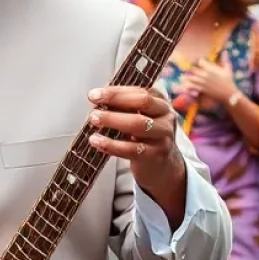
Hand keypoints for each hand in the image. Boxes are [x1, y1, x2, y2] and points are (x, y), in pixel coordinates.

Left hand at [87, 86, 186, 225]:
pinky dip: (112, 145)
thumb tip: (94, 96)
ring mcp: (163, 138)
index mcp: (161, 102)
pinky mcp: (156, 158)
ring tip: (92, 122)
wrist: (165, 170)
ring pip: (138, 125)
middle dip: (115, 103)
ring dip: (113, 122)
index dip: (117, 90)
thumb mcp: (139, 116)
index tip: (95, 93)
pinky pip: (133, 150)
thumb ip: (125, 104)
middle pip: (142, 104)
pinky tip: (96, 143)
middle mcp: (166, 118)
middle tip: (92, 106)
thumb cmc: (143, 135)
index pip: (142, 90)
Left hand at [182, 60, 236, 104]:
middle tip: (192, 69)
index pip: (199, 61)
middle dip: (191, 68)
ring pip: (189, 77)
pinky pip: (191, 86)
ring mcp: (202, 82)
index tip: (198, 62)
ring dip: (188, 76)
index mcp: (210, 69)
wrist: (229, 94)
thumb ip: (225, 60)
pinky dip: (188, 84)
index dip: (198, 61)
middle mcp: (205, 74)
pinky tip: (190, 83)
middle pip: (192, 68)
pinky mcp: (201, 89)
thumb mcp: (227, 70)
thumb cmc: (228, 81)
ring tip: (190, 76)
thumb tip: (225, 52)